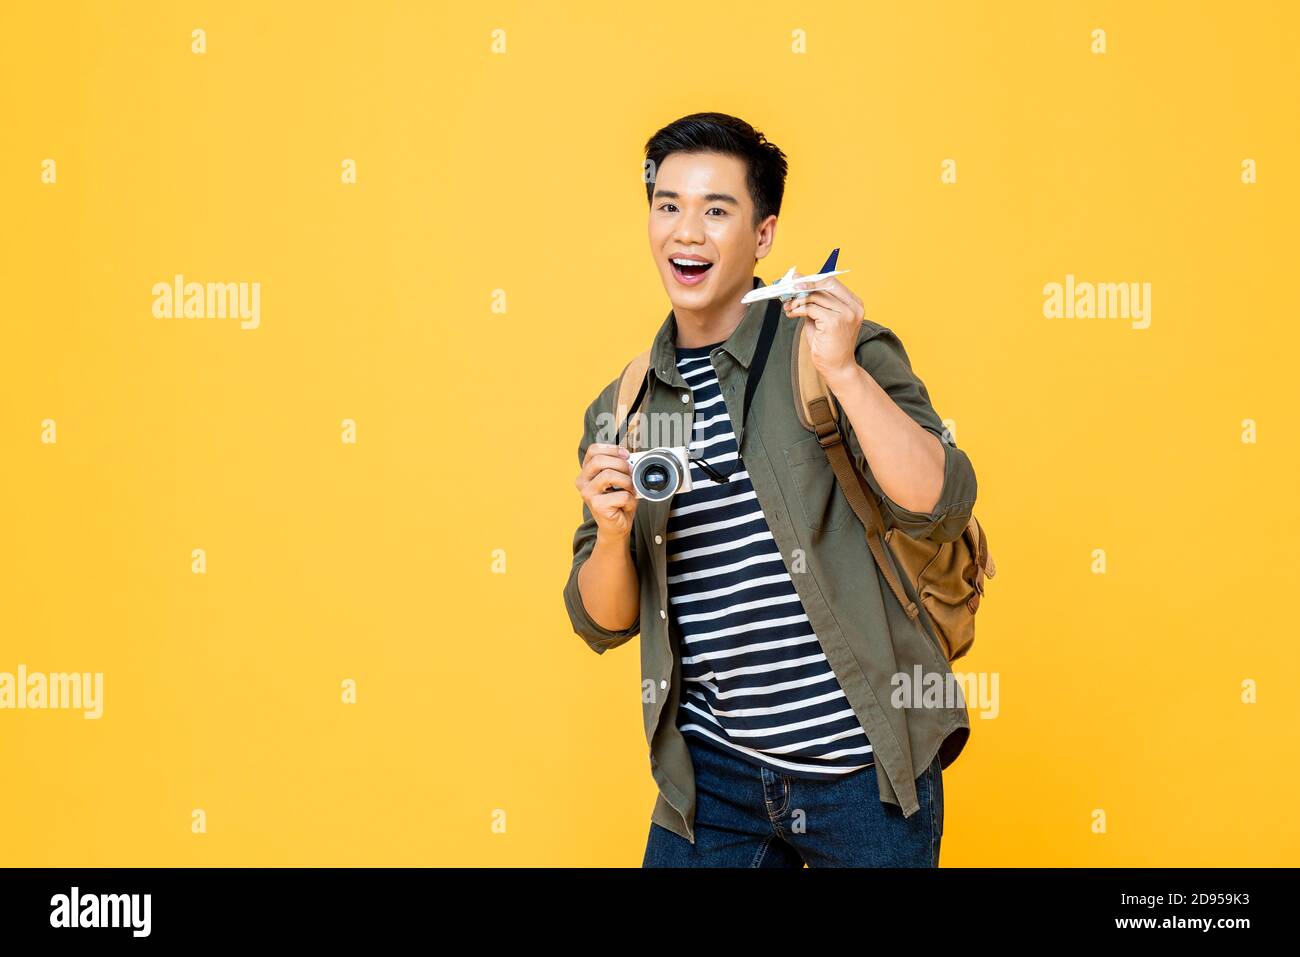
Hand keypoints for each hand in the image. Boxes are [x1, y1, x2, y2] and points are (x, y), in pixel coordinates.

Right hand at [575, 442, 638, 539]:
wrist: (616, 527)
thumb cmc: (618, 503)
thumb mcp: (619, 480)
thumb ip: (621, 467)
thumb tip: (631, 458)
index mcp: (586, 473)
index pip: (593, 451)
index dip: (611, 449)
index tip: (625, 455)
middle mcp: (583, 482)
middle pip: (599, 461)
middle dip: (621, 464)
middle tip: (631, 472)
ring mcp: (588, 494)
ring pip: (609, 475)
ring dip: (627, 482)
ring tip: (630, 490)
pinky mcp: (597, 506)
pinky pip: (621, 495)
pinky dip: (630, 500)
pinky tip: (627, 505)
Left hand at [782, 273, 865, 387]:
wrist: (838, 368)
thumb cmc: (829, 345)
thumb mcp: (822, 319)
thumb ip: (815, 303)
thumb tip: (798, 286)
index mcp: (854, 303)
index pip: (832, 282)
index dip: (812, 279)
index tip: (796, 279)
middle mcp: (853, 307)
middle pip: (825, 285)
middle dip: (804, 285)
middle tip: (788, 287)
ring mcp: (846, 314)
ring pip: (816, 297)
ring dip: (797, 300)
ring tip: (788, 306)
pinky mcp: (834, 322)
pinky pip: (811, 308)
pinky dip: (798, 309)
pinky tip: (791, 313)